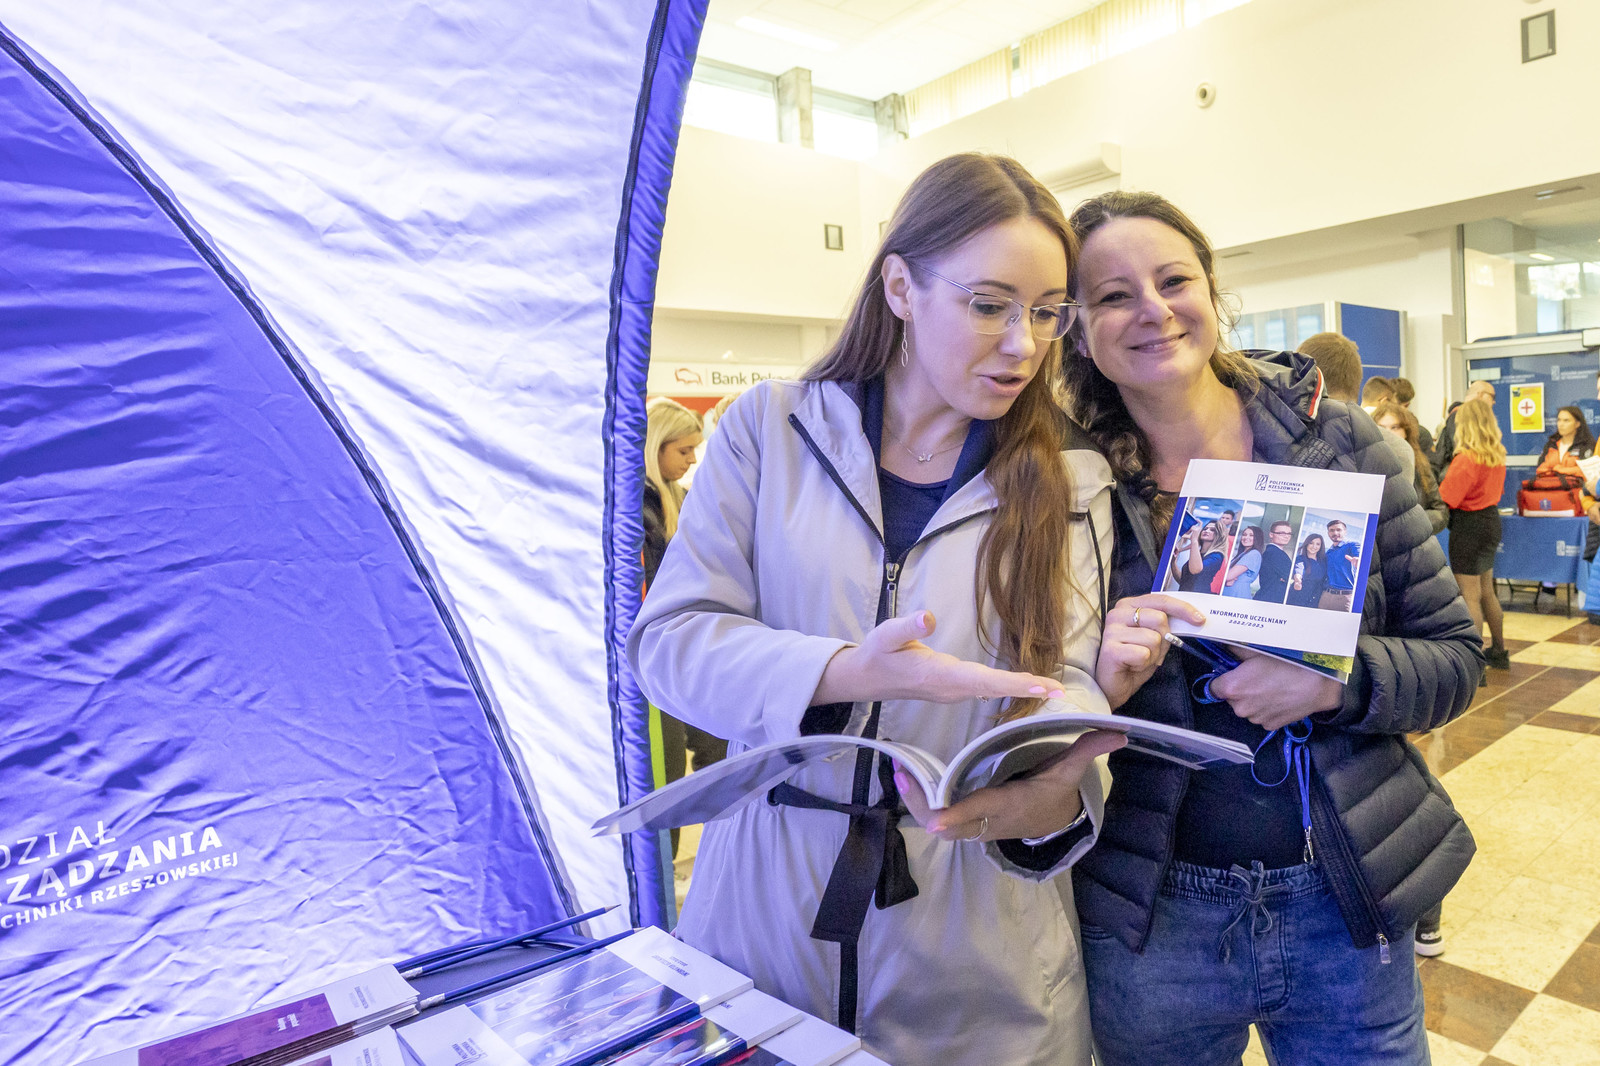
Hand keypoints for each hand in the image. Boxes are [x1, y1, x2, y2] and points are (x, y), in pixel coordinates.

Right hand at [811, 611, 1066, 705]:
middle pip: (995, 690)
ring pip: (993, 692)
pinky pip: (987, 691)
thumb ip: (907, 626)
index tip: (1040, 687)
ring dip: (1022, 691)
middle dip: (1027, 690)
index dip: (1013, 684)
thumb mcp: (886, 635)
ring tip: (1052, 690)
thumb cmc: (877, 653)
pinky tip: (1026, 685)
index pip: (982, 681)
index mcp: (940, 676)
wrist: (865, 678)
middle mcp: (951, 689)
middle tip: (1060, 692)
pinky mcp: (954, 688)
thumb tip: (929, 616)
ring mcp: (953, 691)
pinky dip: (1009, 688)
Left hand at [895, 731, 1127, 841]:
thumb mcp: (1069, 772)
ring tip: (897, 771)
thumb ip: (1087, 750)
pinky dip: (919, 801)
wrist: (1048, 821)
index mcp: (1010, 806)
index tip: (934, 819)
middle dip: (923, 806)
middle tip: (902, 775)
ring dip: (915, 802)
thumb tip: (1119, 732)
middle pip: (949, 824)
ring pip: (937, 823)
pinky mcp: (964, 824)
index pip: (980, 812)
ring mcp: (974, 826)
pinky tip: (904, 776)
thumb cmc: (1053, 791)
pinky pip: (936, 817)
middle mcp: (988, 821)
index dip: (957, 817)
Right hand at [1093, 594, 1205, 709]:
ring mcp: (1111, 631)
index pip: (1160, 600)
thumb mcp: (1154, 639)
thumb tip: (1193, 618)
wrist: (1112, 687)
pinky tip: (1132, 666)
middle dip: (1164, 640)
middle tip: (1152, 653)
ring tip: (1139, 660)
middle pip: (1160, 618)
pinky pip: (1144, 654)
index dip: (1183, 608)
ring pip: (1154, 638)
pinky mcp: (1110, 649)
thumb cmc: (1133, 662)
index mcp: (1128, 606)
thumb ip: (1166, 626)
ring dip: (1154, 655)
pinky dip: (1144, 664)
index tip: (1200, 619)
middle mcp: (1117, 614)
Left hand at [1208, 648, 1342, 730]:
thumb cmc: (1287, 664)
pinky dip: (1267, 709)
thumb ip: (1235, 651)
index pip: (1214, 687)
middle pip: (1231, 698)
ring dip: (1254, 700)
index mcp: (1232, 688)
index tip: (1233, 674)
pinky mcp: (1270, 726)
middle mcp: (1239, 707)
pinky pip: (1261, 716)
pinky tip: (1279, 697)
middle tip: (1258, 677)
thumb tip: (1222, 647)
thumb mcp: (1257, 651)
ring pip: (1247, 708)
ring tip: (1272, 686)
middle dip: (1240, 689)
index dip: (1223, 680)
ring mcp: (1255, 719)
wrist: (1317, 684)